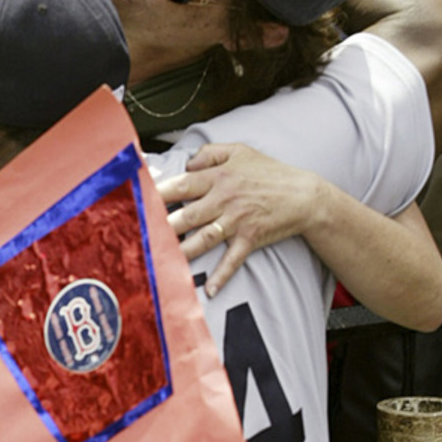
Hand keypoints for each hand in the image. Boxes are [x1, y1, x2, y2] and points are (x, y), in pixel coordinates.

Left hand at [155, 142, 322, 296]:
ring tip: (161, 262)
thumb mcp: (240, 151)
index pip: (182, 184)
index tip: (137, 200)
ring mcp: (237, 220)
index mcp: (218, 177)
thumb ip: (209, 153)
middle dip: (163, 226)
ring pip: (204, 238)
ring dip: (183, 251)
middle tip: (141, 236)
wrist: (304, 194)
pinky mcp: (250, 238)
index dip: (158, 192)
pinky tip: (208, 290)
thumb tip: (186, 163)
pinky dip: (222, 276)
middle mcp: (224, 199)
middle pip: (187, 214)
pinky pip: (233, 260)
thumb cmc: (269, 173)